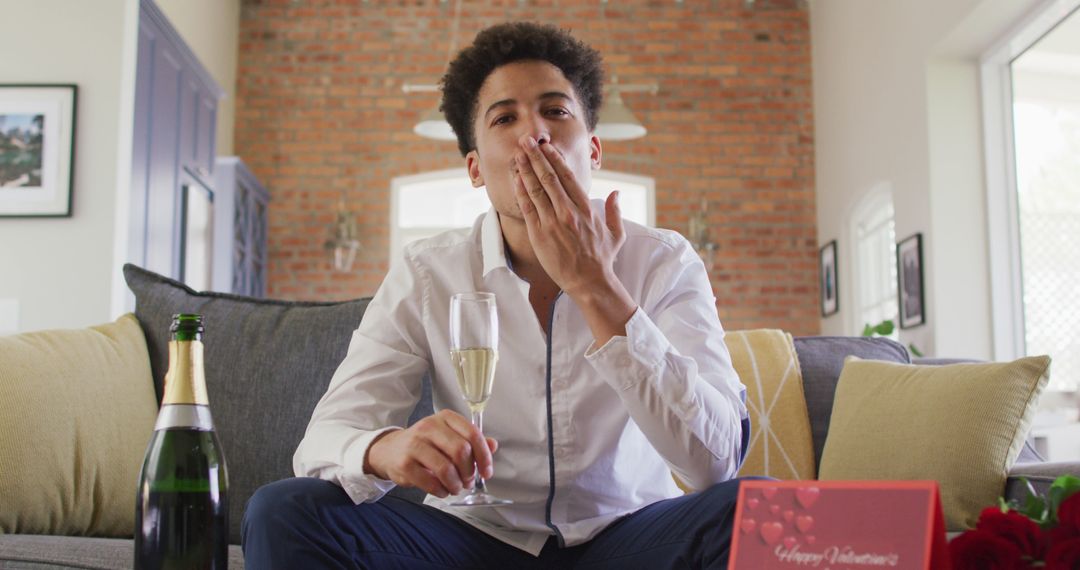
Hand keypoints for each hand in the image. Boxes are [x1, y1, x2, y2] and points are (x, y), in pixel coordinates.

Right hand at [364, 409, 497, 497]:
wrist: (390, 450)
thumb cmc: (425, 445)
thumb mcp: (448, 437)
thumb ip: (471, 441)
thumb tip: (493, 445)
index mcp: (445, 418)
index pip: (472, 434)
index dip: (484, 456)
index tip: (487, 472)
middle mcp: (429, 427)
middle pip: (461, 451)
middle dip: (469, 472)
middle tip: (468, 482)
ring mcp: (415, 444)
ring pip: (446, 468)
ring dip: (455, 484)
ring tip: (455, 488)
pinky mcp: (404, 463)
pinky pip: (430, 482)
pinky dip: (441, 491)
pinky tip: (442, 490)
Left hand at [512, 134, 623, 295]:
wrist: (589, 282)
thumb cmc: (602, 259)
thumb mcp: (616, 233)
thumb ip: (615, 211)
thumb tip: (616, 193)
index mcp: (586, 208)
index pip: (568, 177)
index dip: (555, 159)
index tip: (546, 147)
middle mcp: (568, 211)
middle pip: (549, 178)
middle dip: (536, 157)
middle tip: (526, 141)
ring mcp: (553, 222)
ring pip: (536, 189)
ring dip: (526, 169)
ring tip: (518, 154)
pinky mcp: (540, 234)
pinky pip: (528, 208)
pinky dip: (521, 192)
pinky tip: (516, 179)